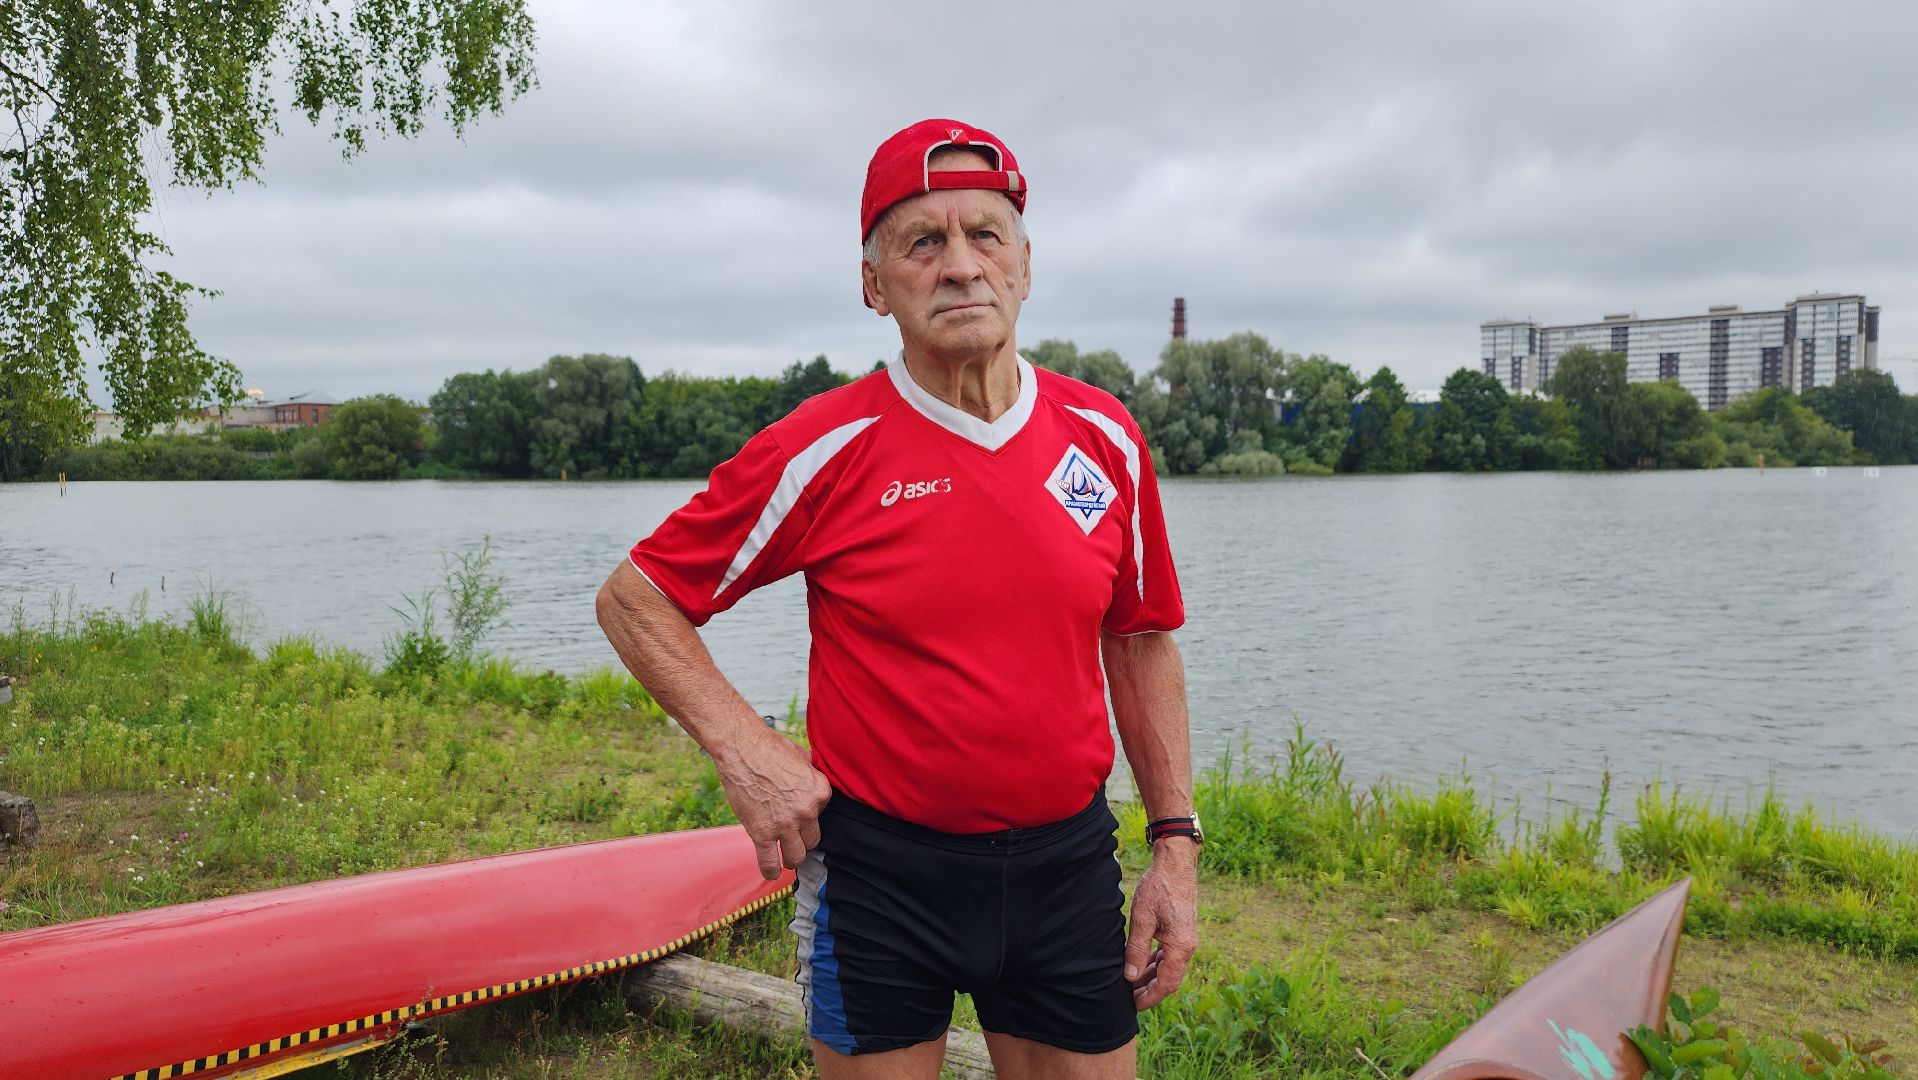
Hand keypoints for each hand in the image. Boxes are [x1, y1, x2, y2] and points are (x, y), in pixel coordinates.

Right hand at [711, 724, 831, 879]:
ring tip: (784, 856)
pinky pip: (770, 863)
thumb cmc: (768, 747)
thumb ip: (812, 770)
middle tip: (790, 836)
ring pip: (796, 857)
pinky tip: (770, 872)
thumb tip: (815, 772)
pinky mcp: (762, 833)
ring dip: (790, 858)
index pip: (822, 816)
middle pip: (812, 840)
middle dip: (801, 839)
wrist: (740, 748)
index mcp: (820, 791)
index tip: (795, 812)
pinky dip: (770, 871)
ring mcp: (785, 824)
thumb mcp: (801, 755)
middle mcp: (807, 810)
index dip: (808, 815)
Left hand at [1125, 839, 1198, 1010]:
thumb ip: (1136, 949)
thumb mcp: (1142, 918)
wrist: (1175, 864)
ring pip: (1169, 968)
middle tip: (1127, 997)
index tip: (1133, 1005)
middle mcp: (1187, 947)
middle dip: (1149, 991)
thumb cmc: (1158, 887)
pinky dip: (1156, 963)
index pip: (1166, 984)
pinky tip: (1141, 965)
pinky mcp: (1181, 932)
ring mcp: (1185, 940)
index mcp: (1180, 946)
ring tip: (1130, 983)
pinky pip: (1169, 955)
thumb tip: (1130, 976)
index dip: (1150, 997)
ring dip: (1151, 977)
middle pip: (1169, 979)